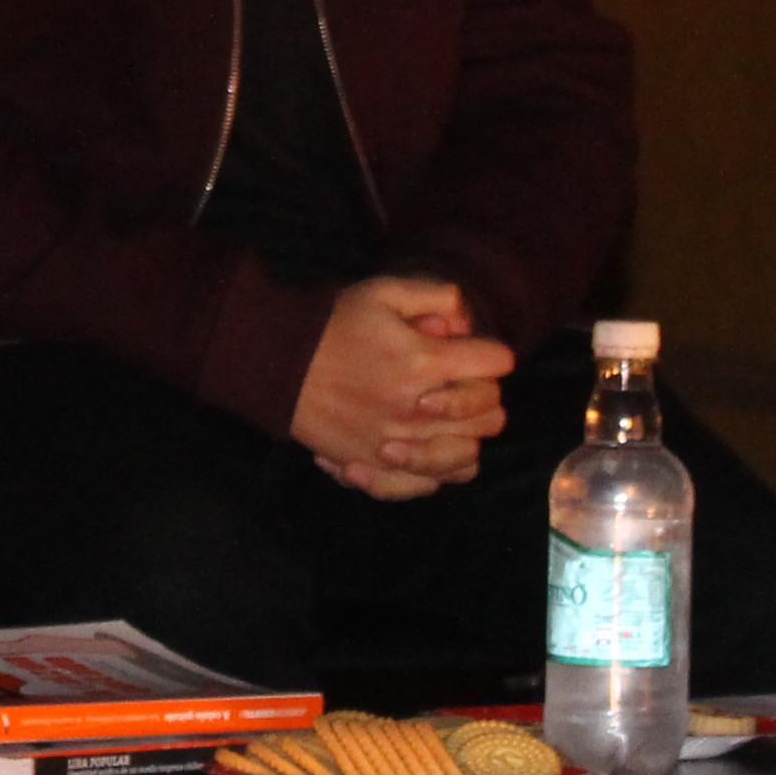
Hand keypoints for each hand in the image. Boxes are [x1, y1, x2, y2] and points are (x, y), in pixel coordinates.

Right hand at [292, 275, 513, 498]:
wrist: (279, 366)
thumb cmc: (332, 325)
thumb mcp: (384, 292)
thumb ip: (436, 296)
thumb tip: (464, 323)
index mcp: (425, 362)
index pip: (497, 363)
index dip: (491, 353)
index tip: (475, 350)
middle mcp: (420, 409)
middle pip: (492, 413)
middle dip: (485, 392)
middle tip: (462, 382)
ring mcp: (401, 444)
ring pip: (471, 451)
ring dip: (467, 433)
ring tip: (448, 418)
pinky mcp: (379, 468)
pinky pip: (434, 482)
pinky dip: (441, 468)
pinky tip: (430, 448)